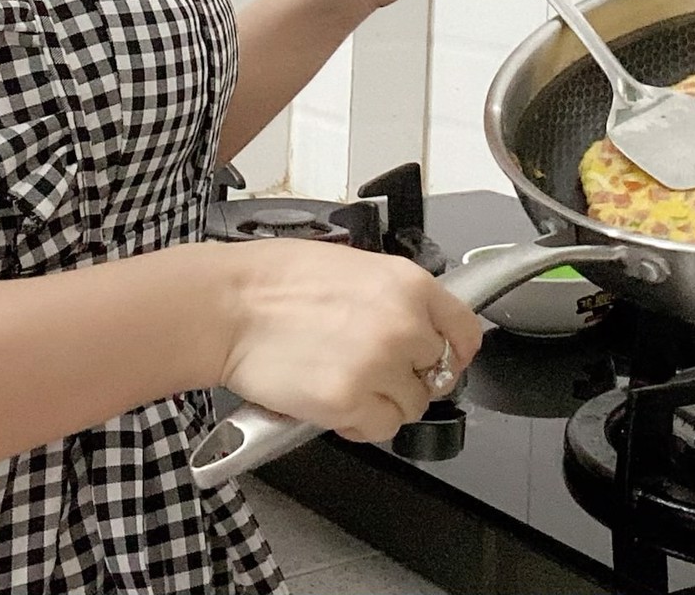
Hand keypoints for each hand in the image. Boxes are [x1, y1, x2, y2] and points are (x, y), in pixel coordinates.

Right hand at [217, 241, 483, 441]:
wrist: (228, 306)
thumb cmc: (275, 281)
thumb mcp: (355, 267)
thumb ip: (396, 298)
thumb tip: (420, 325)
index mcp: (410, 285)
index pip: (466, 330)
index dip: (455, 351)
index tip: (444, 360)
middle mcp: (404, 326)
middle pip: (439, 373)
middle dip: (410, 376)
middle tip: (374, 370)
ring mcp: (380, 366)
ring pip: (412, 406)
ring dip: (385, 402)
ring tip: (346, 383)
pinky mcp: (350, 402)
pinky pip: (381, 428)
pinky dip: (362, 424)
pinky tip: (335, 404)